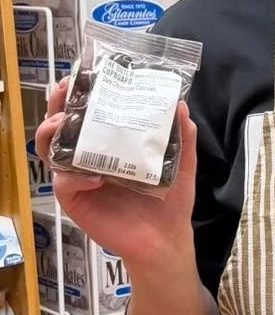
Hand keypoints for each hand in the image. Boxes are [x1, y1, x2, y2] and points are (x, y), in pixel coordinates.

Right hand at [36, 79, 198, 274]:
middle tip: (63, 90)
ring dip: (52, 133)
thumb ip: (182, 137)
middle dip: (58, 105)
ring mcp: (79, 178)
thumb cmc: (170, 200)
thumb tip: (181, 105)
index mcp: (111, 143)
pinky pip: (65, 183)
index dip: (81, 94)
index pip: (89, 113)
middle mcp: (90, 157)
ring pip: (51, 151)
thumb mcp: (181, 164)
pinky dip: (75, 176)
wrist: (166, 238)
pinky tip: (94, 176)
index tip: (82, 76)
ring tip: (61, 123)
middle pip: (62, 126)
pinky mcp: (76, 200)